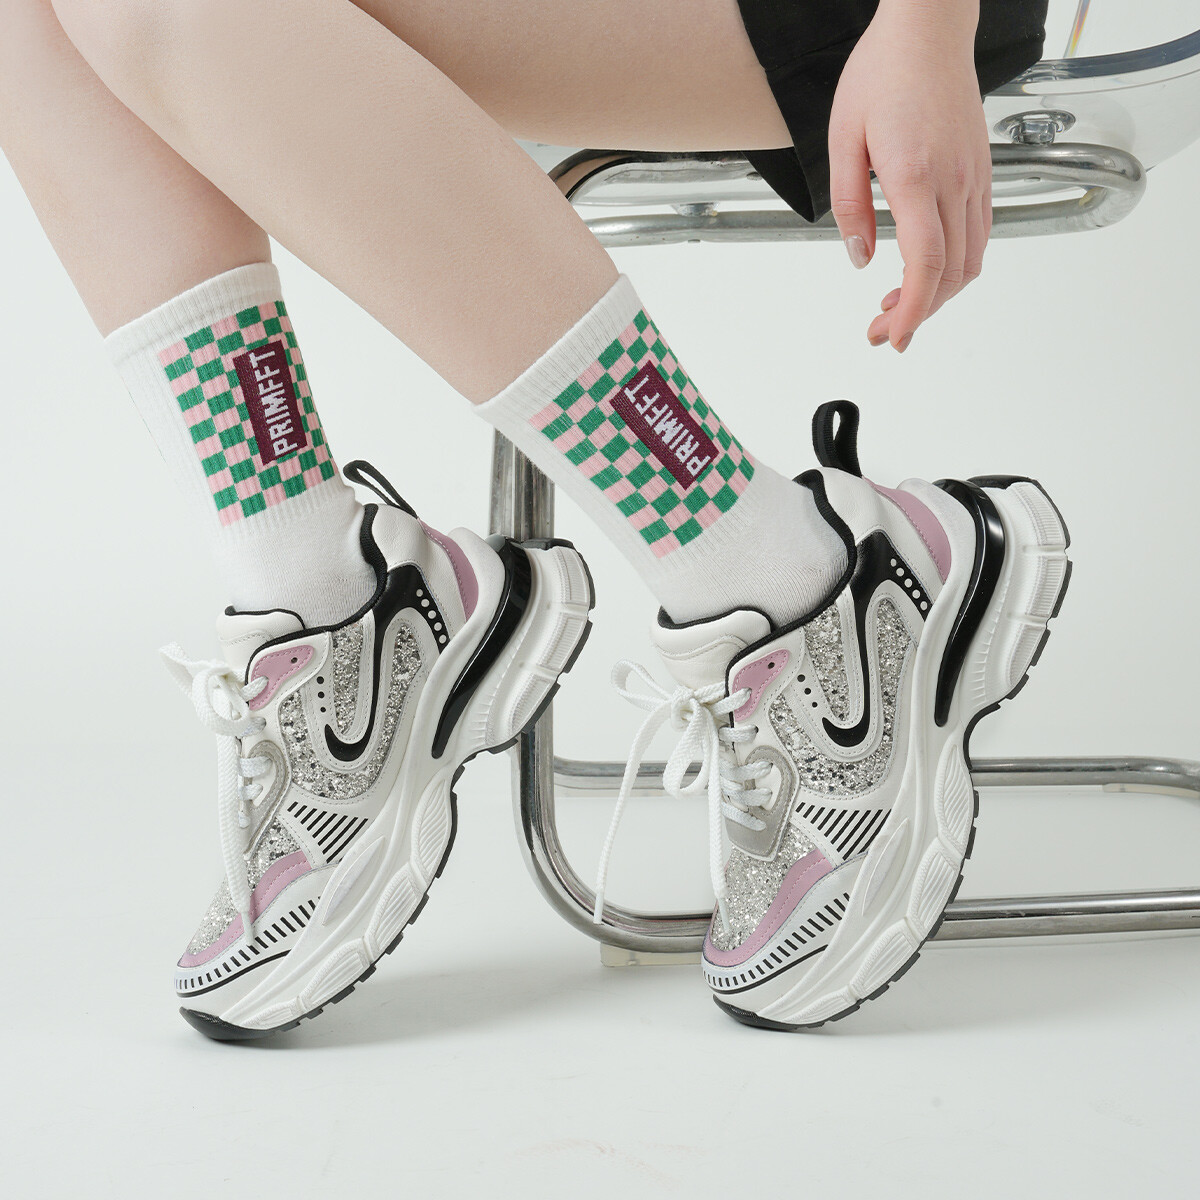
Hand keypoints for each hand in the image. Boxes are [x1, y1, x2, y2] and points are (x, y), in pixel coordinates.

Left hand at [828, 0, 991, 350]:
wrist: (928, 29)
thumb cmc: (883, 73)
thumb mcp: (843, 140)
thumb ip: (849, 206)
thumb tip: (858, 256)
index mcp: (917, 174)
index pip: (926, 262)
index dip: (914, 310)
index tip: (894, 336)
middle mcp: (954, 180)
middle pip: (951, 272)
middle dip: (919, 313)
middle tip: (881, 330)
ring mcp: (973, 176)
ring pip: (971, 259)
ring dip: (938, 294)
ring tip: (898, 304)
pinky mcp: (980, 172)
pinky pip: (978, 234)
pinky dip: (955, 267)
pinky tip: (926, 271)